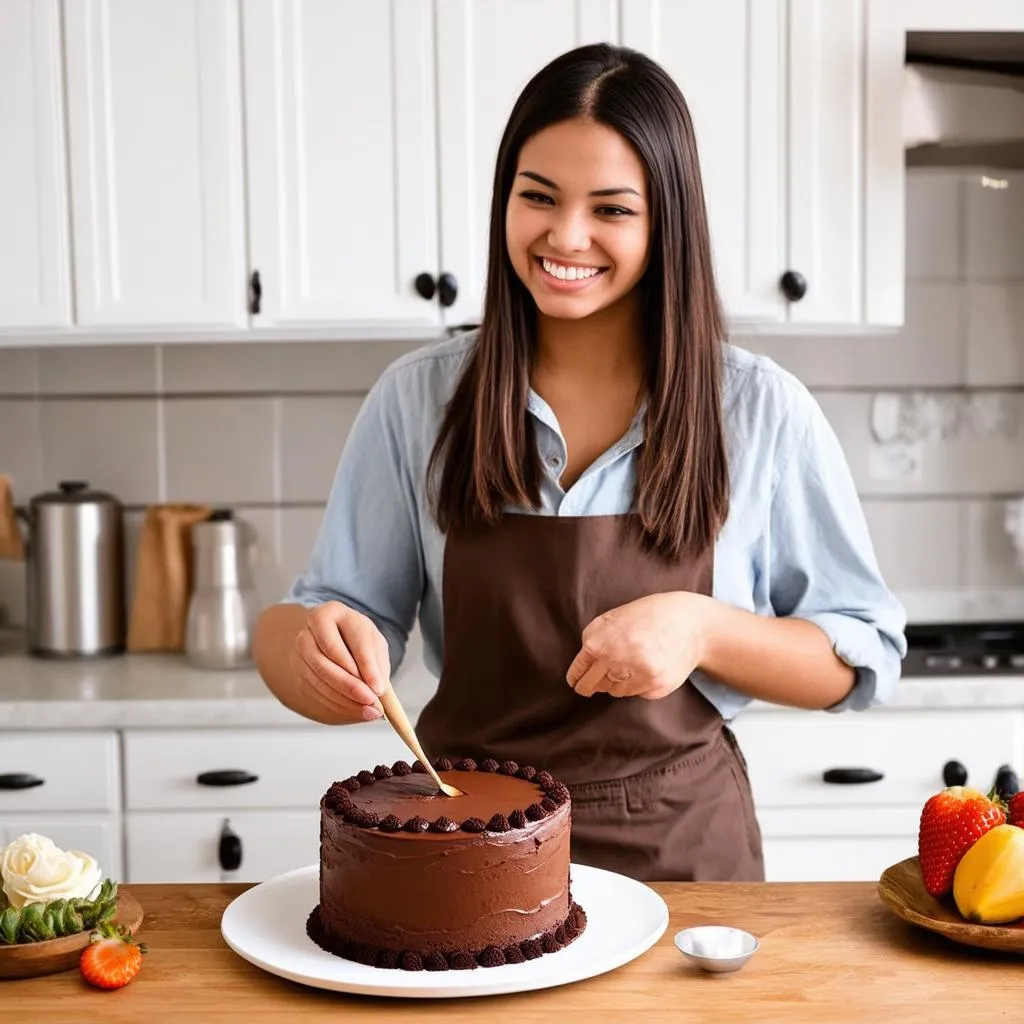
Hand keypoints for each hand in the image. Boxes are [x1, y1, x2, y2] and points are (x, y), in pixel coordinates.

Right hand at [291, 601, 390, 721]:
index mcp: (332, 612)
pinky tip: (355, 709)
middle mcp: (311, 628)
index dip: (367, 665)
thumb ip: (376, 665)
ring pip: (319, 676)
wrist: (333, 641)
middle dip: (351, 683)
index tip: (379, 687)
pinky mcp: (298, 670)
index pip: (352, 639)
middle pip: (329, 657)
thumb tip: (377, 691)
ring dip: (344, 697)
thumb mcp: (373, 644)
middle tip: (371, 700)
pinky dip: (336, 703)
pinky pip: (315, 690)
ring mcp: (300, 649)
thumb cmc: (356, 640)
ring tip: (368, 709)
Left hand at [566, 592, 713, 699]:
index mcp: (601, 642)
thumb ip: (594, 637)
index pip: (578, 671)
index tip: (575, 682)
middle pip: (591, 686)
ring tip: (627, 666)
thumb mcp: (614, 616)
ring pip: (614, 692)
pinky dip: (636, 685)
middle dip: (588, 687)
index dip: (575, 678)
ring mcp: (637, 675)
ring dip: (615, 683)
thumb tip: (582, 664)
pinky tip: (646, 668)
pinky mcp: (655, 687)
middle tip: (589, 687)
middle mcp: (616, 660)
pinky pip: (636, 693)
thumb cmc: (650, 615)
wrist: (692, 623)